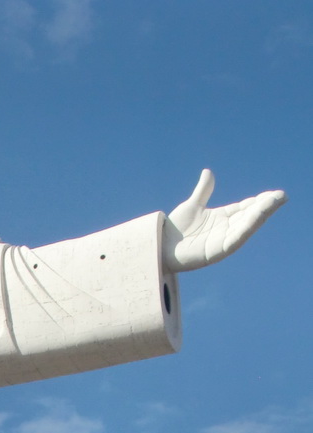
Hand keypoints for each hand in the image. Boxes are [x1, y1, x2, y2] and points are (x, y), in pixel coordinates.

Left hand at [163, 169, 285, 272]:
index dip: (259, 201)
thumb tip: (208, 172)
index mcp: (222, 218)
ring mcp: (221, 241)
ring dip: (261, 215)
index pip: (245, 207)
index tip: (273, 193)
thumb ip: (203, 191)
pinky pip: (235, 239)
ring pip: (246, 227)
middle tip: (281, 196)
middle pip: (249, 216)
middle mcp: (225, 229)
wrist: (158, 245)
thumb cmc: (175, 229)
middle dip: (266, 206)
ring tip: (274, 202)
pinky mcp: (215, 252)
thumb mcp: (192, 206)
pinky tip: (257, 216)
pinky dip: (247, 227)